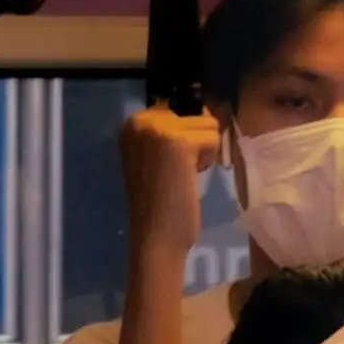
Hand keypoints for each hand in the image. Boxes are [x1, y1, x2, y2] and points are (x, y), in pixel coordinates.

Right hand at [120, 104, 221, 260]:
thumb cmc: (159, 202)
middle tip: (180, 170)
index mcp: (131, 123)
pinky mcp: (179, 143)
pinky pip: (212, 137)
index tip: (173, 162)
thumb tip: (204, 111)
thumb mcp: (155, 157)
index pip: (177, 108)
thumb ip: (167, 133)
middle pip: (193, 112)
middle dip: (197, 140)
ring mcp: (158, 130)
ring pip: (207, 124)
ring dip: (204, 150)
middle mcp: (140, 121)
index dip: (187, 134)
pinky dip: (209, 158)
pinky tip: (192, 176)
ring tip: (185, 174)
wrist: (155, 236)